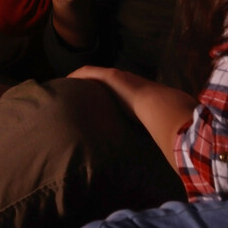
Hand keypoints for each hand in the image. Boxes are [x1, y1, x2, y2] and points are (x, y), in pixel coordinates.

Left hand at [67, 65, 194, 165]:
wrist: (161, 108)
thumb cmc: (160, 119)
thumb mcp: (152, 126)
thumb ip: (148, 132)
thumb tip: (153, 156)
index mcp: (135, 94)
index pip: (115, 92)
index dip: (103, 94)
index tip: (92, 103)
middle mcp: (126, 83)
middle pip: (103, 81)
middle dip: (89, 86)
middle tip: (76, 95)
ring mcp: (119, 77)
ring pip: (94, 75)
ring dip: (81, 80)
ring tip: (68, 87)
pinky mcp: (111, 75)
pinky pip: (88, 72)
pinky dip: (77, 76)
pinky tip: (66, 80)